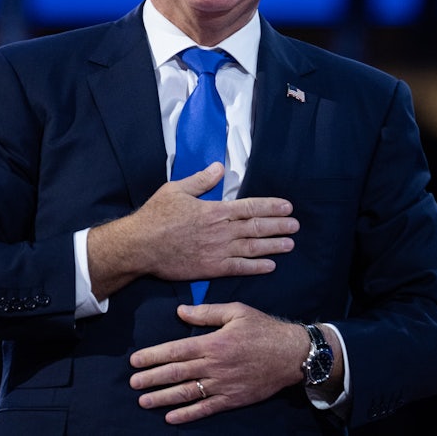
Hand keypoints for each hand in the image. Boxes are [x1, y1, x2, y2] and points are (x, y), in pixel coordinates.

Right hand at [88, 163, 297, 297]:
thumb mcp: (176, 189)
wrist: (141, 246)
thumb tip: (219, 167)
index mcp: (215, 210)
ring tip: (290, 244)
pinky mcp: (211, 268)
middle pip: (257, 227)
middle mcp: (221, 231)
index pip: (250, 207)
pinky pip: (239, 267)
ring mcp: (218, 251)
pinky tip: (270, 265)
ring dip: (273, 246)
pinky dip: (256, 267)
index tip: (287, 207)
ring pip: (253, 247)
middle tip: (295, 225)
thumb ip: (201, 180)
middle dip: (279, 226)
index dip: (271, 207)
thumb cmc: (156, 216)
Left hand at [129, 302, 307, 423]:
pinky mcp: (232, 399)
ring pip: (187, 393)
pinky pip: (206, 409)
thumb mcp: (237, 311)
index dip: (153, 356)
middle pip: (176, 373)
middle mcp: (214, 365)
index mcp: (213, 343)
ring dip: (163, 398)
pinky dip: (187, 414)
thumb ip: (207, 312)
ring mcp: (223, 385)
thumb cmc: (264, 329)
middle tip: (132, 383)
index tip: (135, 361)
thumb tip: (180, 311)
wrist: (291, 354)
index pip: (175, 351)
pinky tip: (170, 417)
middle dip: (151, 379)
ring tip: (144, 401)